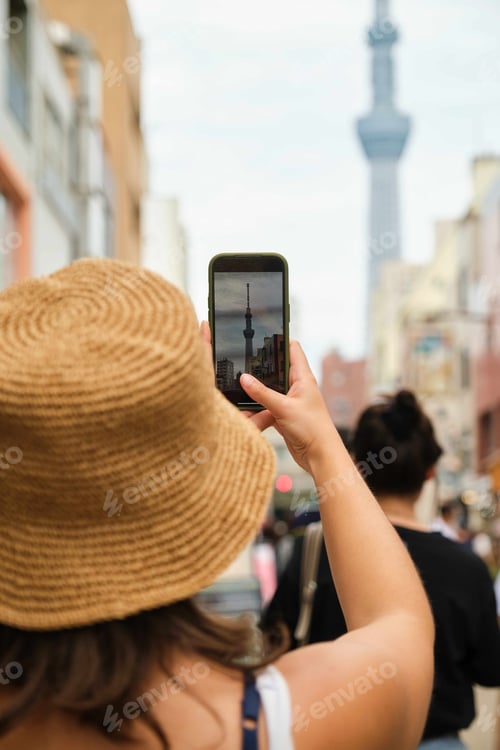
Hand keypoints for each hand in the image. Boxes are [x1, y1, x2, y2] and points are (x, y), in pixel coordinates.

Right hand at [239, 341, 336, 473]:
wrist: (320, 457)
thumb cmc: (312, 429)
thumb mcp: (283, 408)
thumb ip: (262, 393)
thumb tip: (243, 378)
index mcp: (303, 378)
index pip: (292, 349)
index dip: (279, 339)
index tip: (262, 333)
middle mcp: (297, 387)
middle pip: (276, 370)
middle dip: (260, 367)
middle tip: (241, 359)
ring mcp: (290, 402)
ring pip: (268, 391)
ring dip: (256, 392)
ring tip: (237, 385)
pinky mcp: (283, 416)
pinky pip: (265, 408)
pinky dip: (256, 409)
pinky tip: (243, 410)